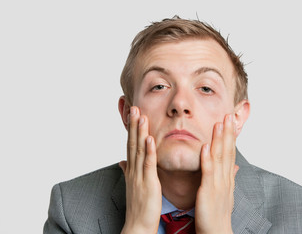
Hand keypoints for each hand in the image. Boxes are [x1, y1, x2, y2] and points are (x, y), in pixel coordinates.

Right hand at [119, 106, 161, 233]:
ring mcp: (139, 176)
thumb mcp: (133, 185)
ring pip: (139, 150)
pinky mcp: (148, 183)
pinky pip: (148, 164)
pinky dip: (149, 150)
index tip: (132, 114)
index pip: (130, 145)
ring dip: (139, 132)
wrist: (138, 226)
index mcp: (132, 170)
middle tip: (134, 107)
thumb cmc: (138, 206)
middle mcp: (133, 170)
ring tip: (140, 116)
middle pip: (132, 143)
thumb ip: (128, 170)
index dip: (131, 129)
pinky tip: (150, 138)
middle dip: (133, 125)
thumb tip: (122, 161)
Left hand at [195, 114, 238, 233]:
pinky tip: (205, 146)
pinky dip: (207, 159)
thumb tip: (234, 166)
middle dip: (228, 133)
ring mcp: (218, 184)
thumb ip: (228, 177)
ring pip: (219, 158)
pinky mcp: (208, 191)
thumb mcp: (224, 192)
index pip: (230, 153)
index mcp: (227, 178)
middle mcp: (225, 178)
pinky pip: (208, 173)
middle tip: (228, 115)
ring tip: (219, 124)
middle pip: (227, 151)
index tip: (230, 121)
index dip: (230, 136)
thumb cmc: (217, 213)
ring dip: (219, 140)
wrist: (217, 232)